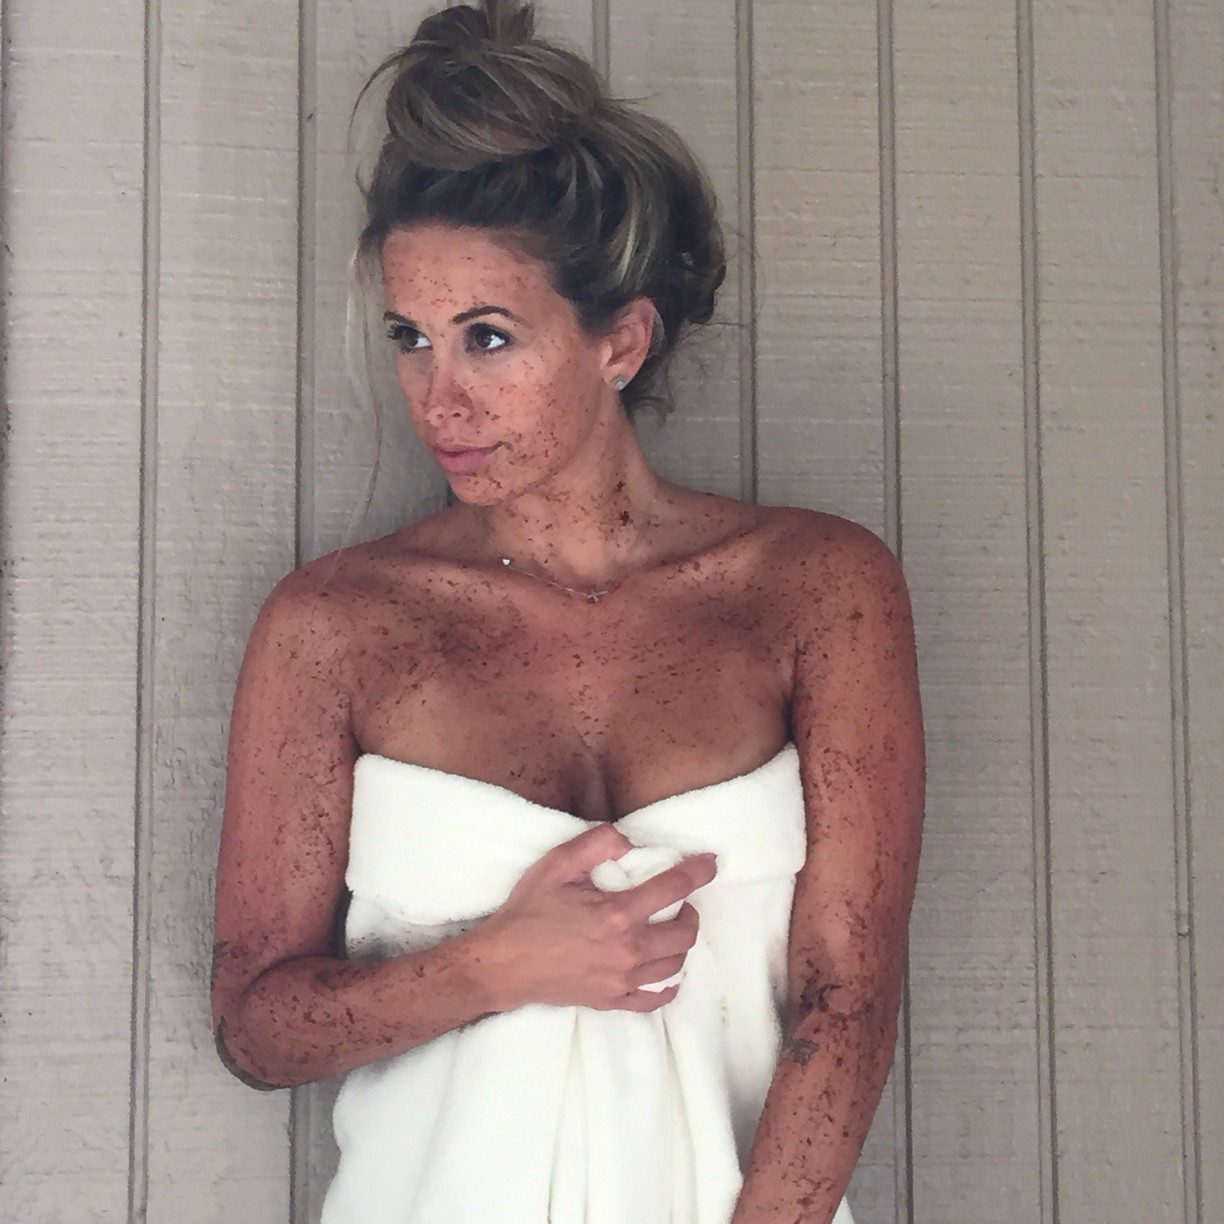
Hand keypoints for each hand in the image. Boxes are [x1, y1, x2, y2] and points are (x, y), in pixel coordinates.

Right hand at [479, 822, 717, 1012]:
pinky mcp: (612, 999)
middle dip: (691, 912)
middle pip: (685, 933)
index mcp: (617, 914)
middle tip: (681, 902)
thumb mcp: (557, 863)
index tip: (711, 862)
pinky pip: (655, 998)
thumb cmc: (528, 912)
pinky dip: (669, 985)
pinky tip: (668, 972)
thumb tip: (630, 842)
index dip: (699, 871)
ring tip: (670, 929)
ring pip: (675, 965)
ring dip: (681, 943)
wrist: (503, 964)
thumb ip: (597, 843)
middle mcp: (627, 950)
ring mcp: (621, 979)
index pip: (674, 888)